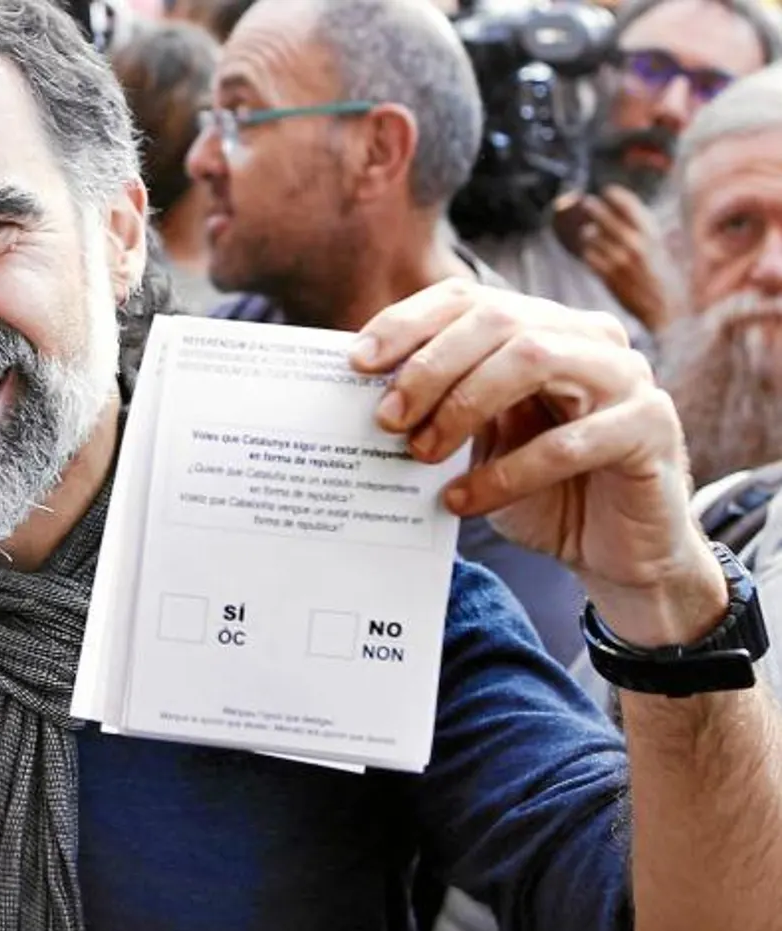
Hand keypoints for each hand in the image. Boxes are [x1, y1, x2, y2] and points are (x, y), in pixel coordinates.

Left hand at [355, 280, 725, 646]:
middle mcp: (590, 338)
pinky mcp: (651, 427)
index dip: (409, 322)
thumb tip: (363, 392)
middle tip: (386, 419)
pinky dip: (505, 473)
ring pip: (535, 359)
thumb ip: (442, 405)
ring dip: (465, 405)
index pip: (469, 299)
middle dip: (431, 367)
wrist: (616, 552)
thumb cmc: (542, 489)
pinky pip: (568, 442)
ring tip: (422, 454)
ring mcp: (628, 377)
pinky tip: (461, 501)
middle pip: (498, 321)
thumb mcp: (481, 440)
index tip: (358, 362)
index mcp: (545, 327)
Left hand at [566, 187, 671, 334]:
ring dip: (589, 234)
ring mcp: (621, 261)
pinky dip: (589, 253)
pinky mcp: (609, 277)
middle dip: (596, 208)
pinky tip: (590, 253)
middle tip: (587, 202)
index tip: (608, 190)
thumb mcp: (662, 250)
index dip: (617, 196)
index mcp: (654, 236)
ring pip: (595, 238)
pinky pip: (590, 258)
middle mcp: (636, 245)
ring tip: (588, 233)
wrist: (666, 310)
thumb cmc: (666, 279)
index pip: (632, 207)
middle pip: (608, 219)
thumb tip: (630, 214)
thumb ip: (647, 234)